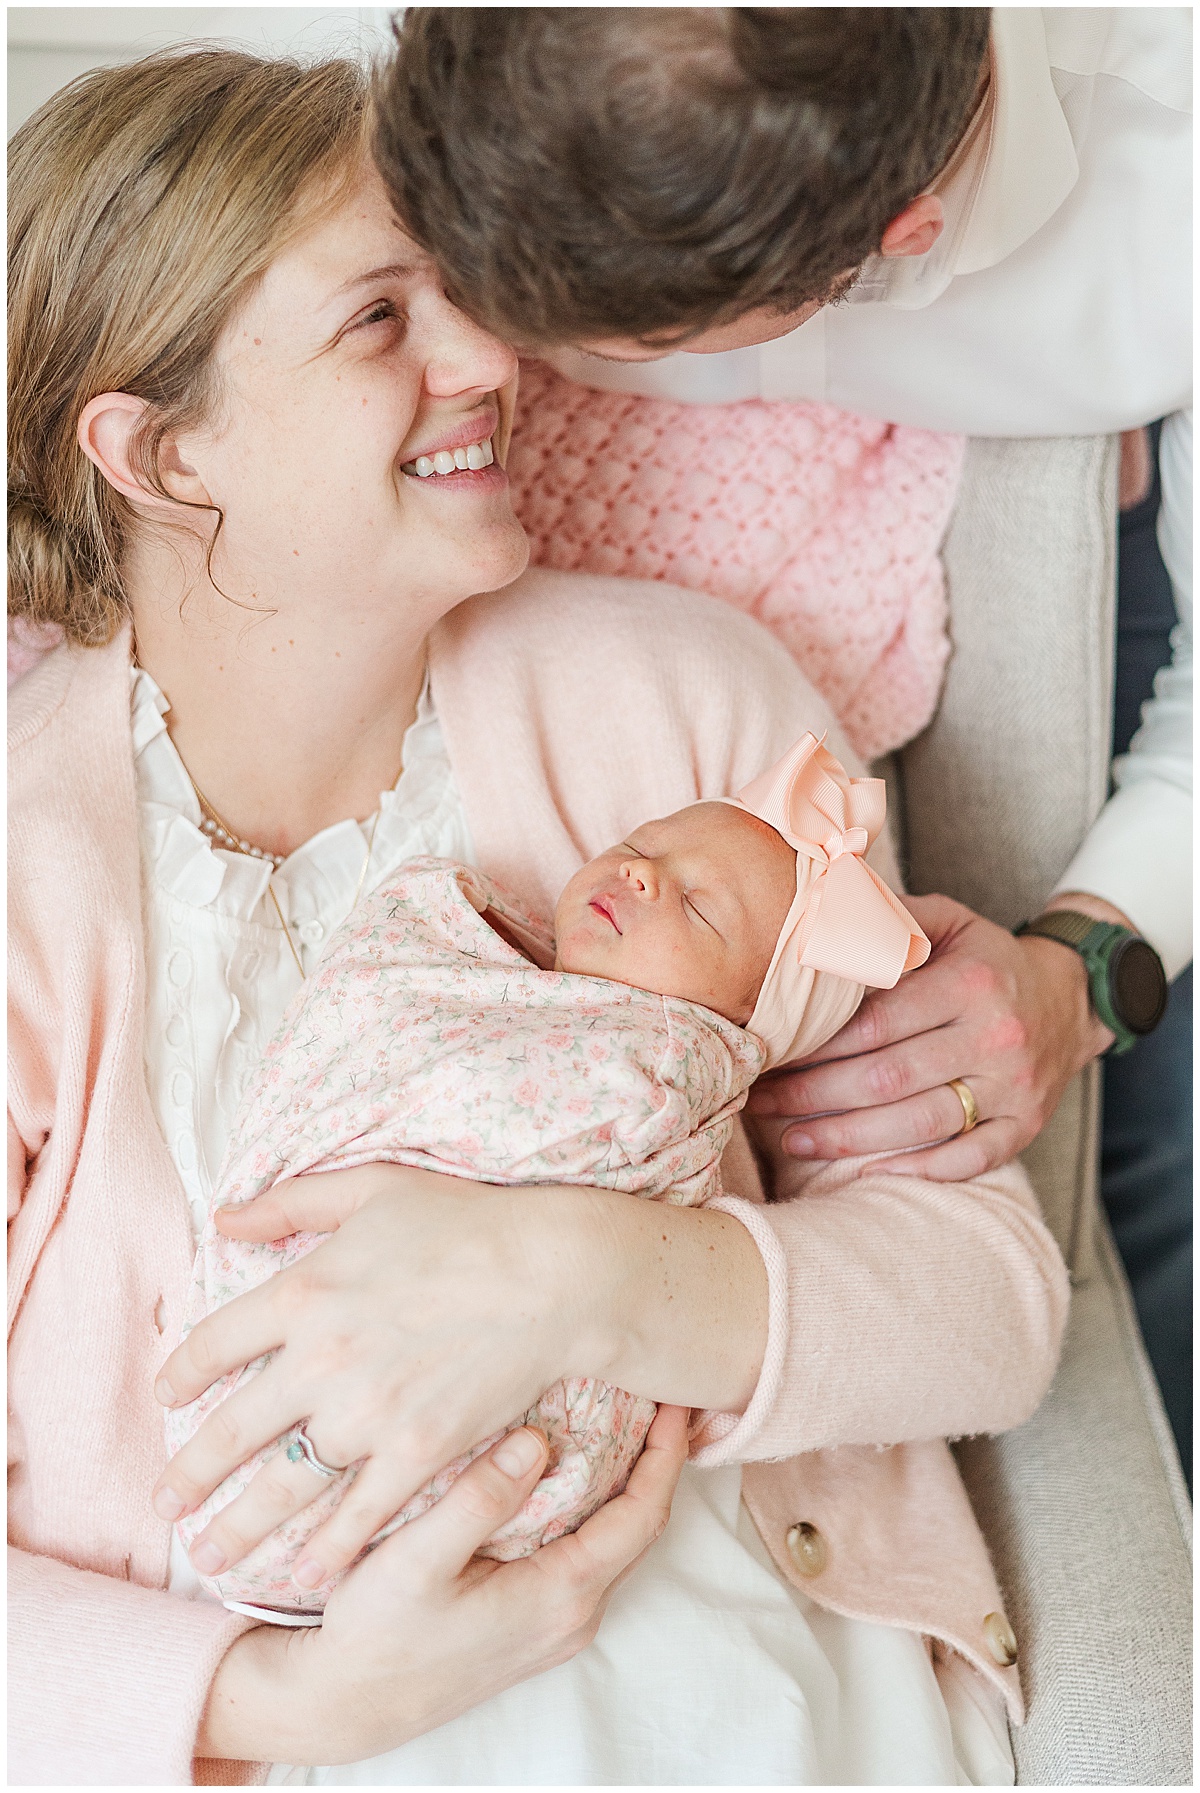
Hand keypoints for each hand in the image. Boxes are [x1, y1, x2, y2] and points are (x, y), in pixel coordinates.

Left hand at [153, 1165, 765, 1588]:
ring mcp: (367, 1413)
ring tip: (213, 1554)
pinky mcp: (417, 1453)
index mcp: (303, 1290)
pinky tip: (306, 1576)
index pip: (216, 1342)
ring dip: (241, 1527)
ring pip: (284, 1487)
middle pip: (232, 1430)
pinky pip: (359, 1515)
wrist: (551, 1274)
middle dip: (190, 1474)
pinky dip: (329, 1551)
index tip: (170, 1398)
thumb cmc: (469, 1221)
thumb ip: (293, 1200)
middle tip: (164, 1505)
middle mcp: (320, 1359)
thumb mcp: (373, 1187)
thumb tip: (225, 1217)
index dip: (183, 1374)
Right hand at [199, 1405, 687, 1762]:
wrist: (346, 1703)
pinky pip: (586, 1551)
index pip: (642, 1515)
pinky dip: (595, 1503)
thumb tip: (535, 1440)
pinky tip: (572, 1468)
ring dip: (627, 1481)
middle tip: (655, 1394)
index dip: (664, 1455)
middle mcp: (572, 1614)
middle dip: (654, 1460)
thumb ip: (477, 1499)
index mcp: (559, 1595)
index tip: (672, 1399)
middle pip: (638, 1526)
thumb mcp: (416, 1559)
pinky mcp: (534, 1621)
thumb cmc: (376, 1633)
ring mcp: (555, 1622)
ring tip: (624, 1418)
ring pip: (613, 1538)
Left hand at [747, 892, 1117, 1178]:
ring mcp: (1013, 1087)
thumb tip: (818, 916)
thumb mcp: (949, 921)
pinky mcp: (1025, 1125)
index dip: (819, 1043)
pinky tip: (865, 1172)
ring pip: (921, 1122)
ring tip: (792, 1139)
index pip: (879, 1021)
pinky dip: (918, 1170)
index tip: (774, 1051)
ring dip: (849, 1137)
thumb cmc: (987, 960)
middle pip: (889, 1076)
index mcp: (971, 982)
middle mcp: (995, 1036)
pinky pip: (970, 1158)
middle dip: (816, 1092)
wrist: (1070, 997)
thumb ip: (889, 920)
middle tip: (763, 1099)